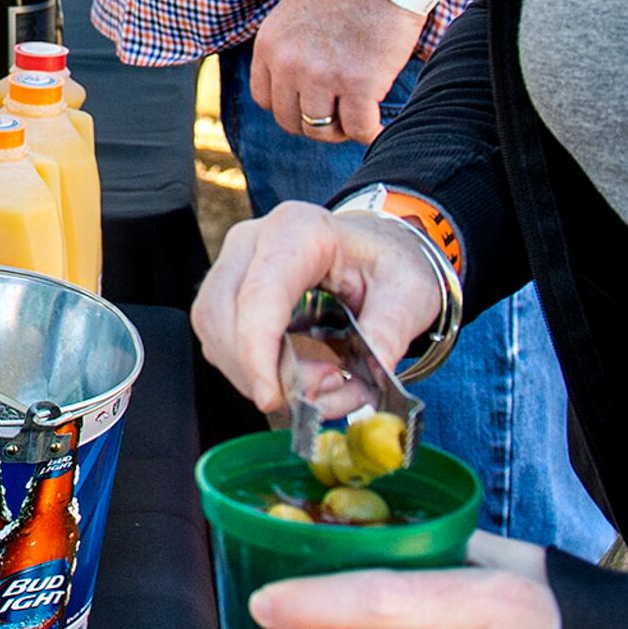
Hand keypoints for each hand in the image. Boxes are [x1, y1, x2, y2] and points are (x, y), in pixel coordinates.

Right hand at [192, 199, 446, 410]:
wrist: (375, 254)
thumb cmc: (387, 264)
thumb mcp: (411, 291)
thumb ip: (391, 329)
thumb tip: (371, 367)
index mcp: (299, 231)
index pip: (260, 294)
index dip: (258, 352)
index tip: (272, 397)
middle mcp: (255, 241)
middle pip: (224, 316)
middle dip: (262, 371)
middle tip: (318, 393)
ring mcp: (234, 266)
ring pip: (216, 335)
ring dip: (258, 376)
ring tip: (317, 384)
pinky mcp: (226, 295)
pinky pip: (220, 343)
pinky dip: (253, 372)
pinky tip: (294, 376)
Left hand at [247, 0, 429, 145]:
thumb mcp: (297, 11)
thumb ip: (291, 46)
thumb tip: (300, 79)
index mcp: (269, 45)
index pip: (265, 98)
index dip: (289, 105)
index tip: (311, 101)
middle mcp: (288, 64)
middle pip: (290, 120)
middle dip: (315, 122)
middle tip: (340, 112)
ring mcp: (321, 77)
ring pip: (321, 130)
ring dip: (342, 128)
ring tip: (360, 116)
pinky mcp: (358, 85)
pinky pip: (360, 129)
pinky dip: (372, 132)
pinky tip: (381, 124)